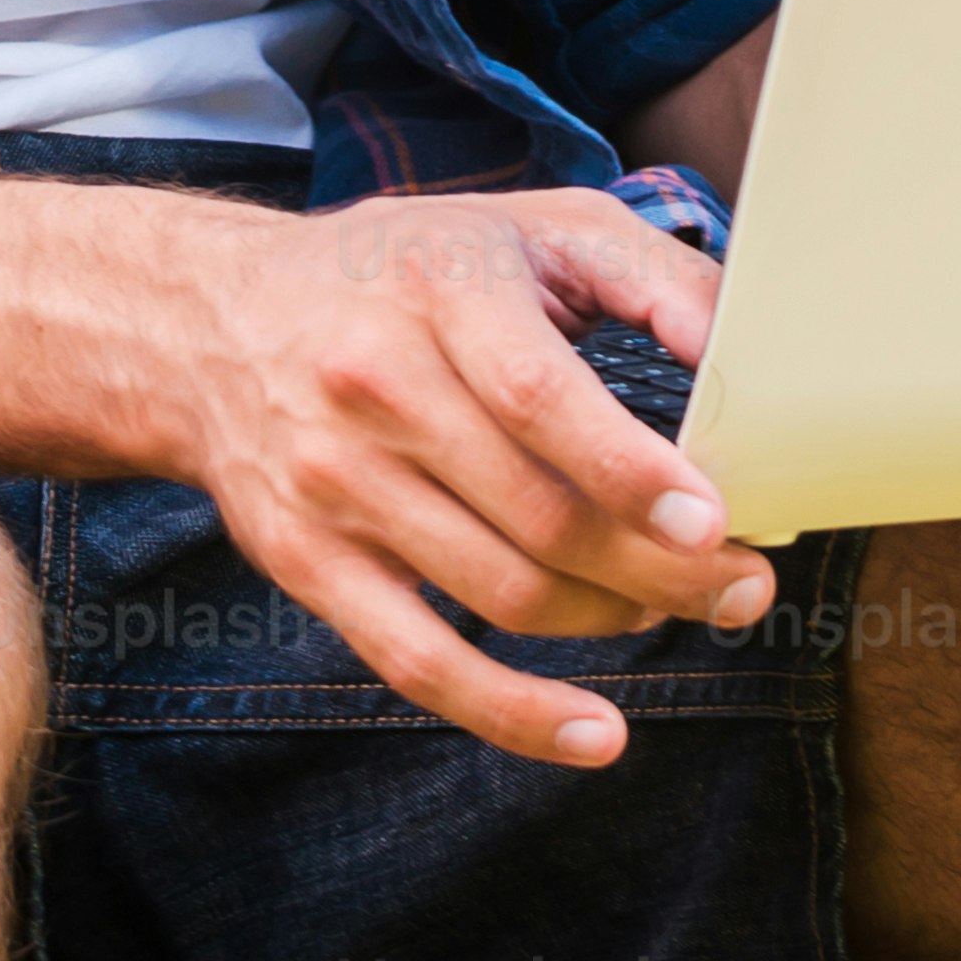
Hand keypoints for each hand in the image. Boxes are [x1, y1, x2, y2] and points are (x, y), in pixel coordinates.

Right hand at [161, 188, 779, 762]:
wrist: (211, 323)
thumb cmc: (407, 270)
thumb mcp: (529, 227)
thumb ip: (652, 272)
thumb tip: (749, 350)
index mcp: (441, 293)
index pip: (537, 397)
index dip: (630, 470)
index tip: (713, 520)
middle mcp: (377, 389)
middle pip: (539, 515)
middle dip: (662, 568)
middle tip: (746, 585)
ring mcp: (337, 486)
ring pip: (501, 591)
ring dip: (613, 619)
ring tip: (678, 607)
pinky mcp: (309, 564)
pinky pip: (420, 663)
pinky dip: (513, 712)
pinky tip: (594, 733)